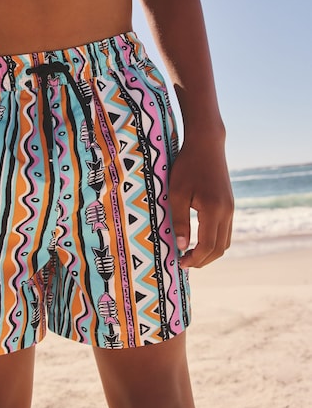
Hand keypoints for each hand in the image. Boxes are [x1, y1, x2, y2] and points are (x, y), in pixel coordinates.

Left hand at [168, 137, 233, 268]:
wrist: (206, 144)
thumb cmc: (187, 166)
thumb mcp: (176, 193)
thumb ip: (179, 221)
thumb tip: (182, 247)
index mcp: (214, 209)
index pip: (208, 246)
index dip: (195, 259)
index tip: (180, 263)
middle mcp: (227, 211)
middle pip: (220, 248)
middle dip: (203, 260)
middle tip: (184, 263)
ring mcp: (231, 208)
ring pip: (225, 241)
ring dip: (210, 252)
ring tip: (190, 254)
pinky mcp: (229, 204)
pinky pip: (225, 230)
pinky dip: (214, 241)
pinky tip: (199, 239)